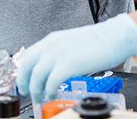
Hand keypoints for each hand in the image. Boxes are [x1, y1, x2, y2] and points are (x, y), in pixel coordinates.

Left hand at [17, 14, 136, 103]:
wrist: (113, 37)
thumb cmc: (97, 42)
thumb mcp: (70, 43)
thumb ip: (58, 53)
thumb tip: (50, 68)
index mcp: (51, 40)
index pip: (27, 56)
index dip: (22, 71)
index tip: (23, 81)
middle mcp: (51, 45)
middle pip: (27, 66)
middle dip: (24, 82)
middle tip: (26, 92)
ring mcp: (59, 54)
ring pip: (37, 76)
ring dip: (36, 90)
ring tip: (40, 98)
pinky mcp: (69, 64)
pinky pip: (51, 82)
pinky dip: (49, 92)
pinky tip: (52, 95)